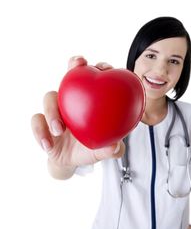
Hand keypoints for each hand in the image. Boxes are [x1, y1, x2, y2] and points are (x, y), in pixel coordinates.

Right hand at [31, 56, 124, 178]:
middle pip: (70, 78)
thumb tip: (116, 147)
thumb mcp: (104, 150)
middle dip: (73, 68)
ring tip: (59, 129)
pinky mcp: (42, 124)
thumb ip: (113, 149)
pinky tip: (48, 144)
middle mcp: (71, 100)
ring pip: (49, 98)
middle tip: (77, 66)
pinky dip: (40, 132)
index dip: (99, 68)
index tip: (103, 67)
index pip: (94, 78)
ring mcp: (55, 110)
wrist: (73, 163)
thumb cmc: (92, 149)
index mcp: (89, 101)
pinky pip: (37, 122)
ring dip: (53, 112)